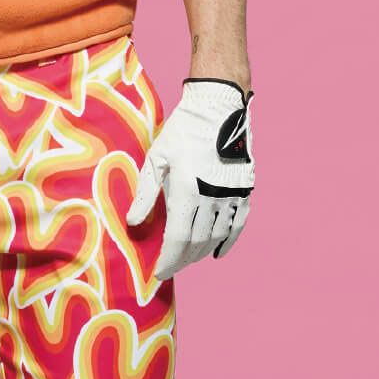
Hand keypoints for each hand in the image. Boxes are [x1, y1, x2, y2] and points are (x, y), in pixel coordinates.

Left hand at [126, 79, 254, 279]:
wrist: (218, 105)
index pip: (178, 239)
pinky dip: (227, 242)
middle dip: (182, 259)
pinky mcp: (245, 189)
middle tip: (170, 267)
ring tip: (187, 258)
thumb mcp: (156, 158)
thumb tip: (133, 224)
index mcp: (188, 190)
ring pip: (216, 236)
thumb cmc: (183, 130)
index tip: (160, 273)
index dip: (169, 260)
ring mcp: (232, 194)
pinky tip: (216, 253)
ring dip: (200, 252)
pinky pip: (238, 224)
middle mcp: (213, 196)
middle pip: (197, 242)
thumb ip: (145, 193)